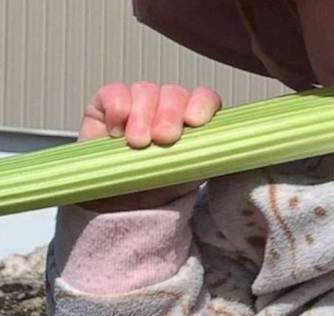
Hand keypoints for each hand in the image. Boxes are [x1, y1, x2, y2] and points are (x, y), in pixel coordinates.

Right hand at [77, 82, 221, 212]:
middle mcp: (167, 107)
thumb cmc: (155, 188)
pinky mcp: (107, 104)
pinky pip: (115, 93)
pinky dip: (118, 109)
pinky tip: (116, 131)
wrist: (119, 205)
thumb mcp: (186, 177)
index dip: (203, 104)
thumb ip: (204, 160)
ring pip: (146, 91)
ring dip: (143, 115)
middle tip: (163, 139)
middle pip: (175, 94)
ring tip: (138, 143)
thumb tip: (226, 154)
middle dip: (169, 114)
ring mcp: (138, 103)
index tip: (194, 121)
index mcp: (192, 122)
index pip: (205, 99)